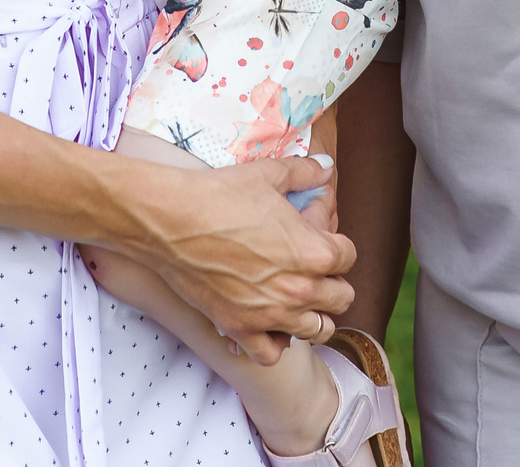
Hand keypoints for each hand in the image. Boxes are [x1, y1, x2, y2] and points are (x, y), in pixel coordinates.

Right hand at [139, 154, 353, 363]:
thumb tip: (326, 166)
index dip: (338, 245)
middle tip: (313, 269)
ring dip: (313, 314)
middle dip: (332, 281)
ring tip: (298, 299)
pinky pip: (272, 353)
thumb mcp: (268, 174)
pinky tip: (269, 323)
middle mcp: (299, 289)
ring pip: (317, 330)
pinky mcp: (240, 328)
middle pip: (341, 298)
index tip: (322, 240)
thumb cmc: (219, 194)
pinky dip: (275, 342)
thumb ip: (305, 171)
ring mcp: (271, 314)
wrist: (170, 220)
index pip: (348, 257)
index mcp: (314, 251)